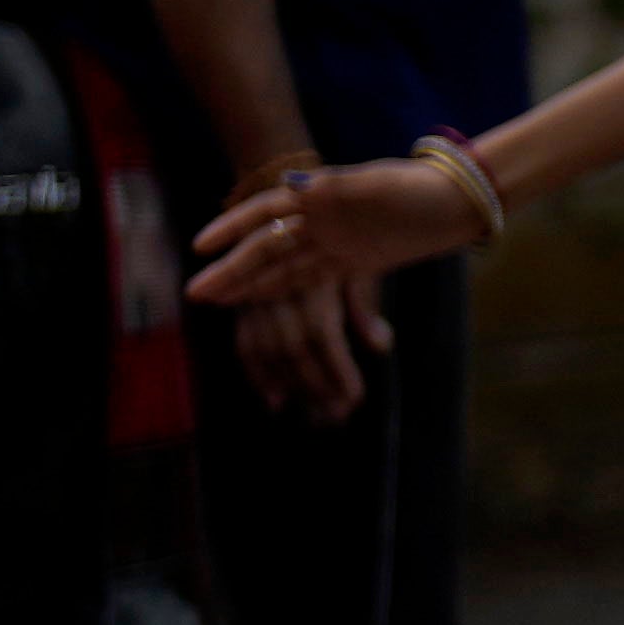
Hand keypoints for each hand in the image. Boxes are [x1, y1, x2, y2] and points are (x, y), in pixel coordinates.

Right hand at [190, 151, 478, 320]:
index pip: (265, 212)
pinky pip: (309, 280)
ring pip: (282, 268)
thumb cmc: (416, 188)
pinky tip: (258, 305)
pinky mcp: (352, 262)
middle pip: (267, 247)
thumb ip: (336, 189)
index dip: (232, 227)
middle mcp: (320, 220)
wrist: (456, 201)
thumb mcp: (376, 184)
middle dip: (231, 270)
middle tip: (196, 293)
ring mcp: (334, 242)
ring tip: (215, 303)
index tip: (202, 246)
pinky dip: (282, 290)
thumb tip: (292, 186)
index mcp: (320, 196)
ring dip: (249, 285)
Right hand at [224, 247, 378, 421]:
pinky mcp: (243, 301)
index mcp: (312, 274)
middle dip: (315, 384)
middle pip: (292, 346)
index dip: (335, 368)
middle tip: (336, 415)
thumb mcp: (353, 263)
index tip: (354, 398)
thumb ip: (362, 306)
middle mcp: (279, 285)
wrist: (287, 209)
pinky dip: (259, 373)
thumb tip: (380, 346)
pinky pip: (245, 342)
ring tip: (314, 413)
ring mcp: (256, 293)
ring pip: (268, 348)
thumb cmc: (336, 236)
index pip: (320, 332)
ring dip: (291, 385)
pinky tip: (276, 399)